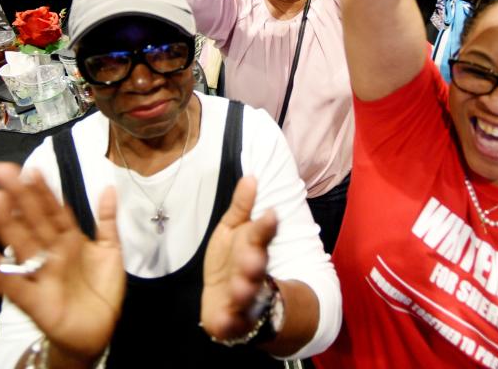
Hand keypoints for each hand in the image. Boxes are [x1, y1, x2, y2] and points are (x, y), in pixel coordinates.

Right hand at [0, 163, 124, 363]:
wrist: (98, 329)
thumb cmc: (99, 288)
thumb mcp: (110, 250)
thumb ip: (107, 220)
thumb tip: (108, 187)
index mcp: (67, 238)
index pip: (53, 209)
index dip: (42, 189)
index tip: (28, 167)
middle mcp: (50, 252)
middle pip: (34, 221)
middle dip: (19, 197)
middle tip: (0, 171)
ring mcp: (41, 275)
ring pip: (23, 246)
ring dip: (6, 224)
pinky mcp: (36, 302)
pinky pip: (16, 288)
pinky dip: (0, 277)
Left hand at [200, 177, 277, 340]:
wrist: (227, 302)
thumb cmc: (232, 260)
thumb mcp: (233, 230)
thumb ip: (241, 207)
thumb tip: (250, 176)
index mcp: (253, 247)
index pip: (260, 235)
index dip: (265, 226)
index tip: (271, 214)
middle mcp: (252, 272)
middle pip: (256, 266)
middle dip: (254, 261)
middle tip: (254, 257)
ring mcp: (243, 297)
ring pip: (246, 293)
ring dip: (245, 290)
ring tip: (242, 288)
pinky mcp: (232, 320)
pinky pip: (232, 322)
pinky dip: (231, 321)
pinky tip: (226, 318)